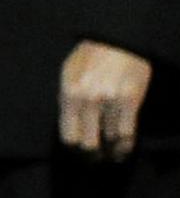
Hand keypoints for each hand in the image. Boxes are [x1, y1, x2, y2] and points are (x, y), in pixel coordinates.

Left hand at [60, 38, 152, 161]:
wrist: (116, 40)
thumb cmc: (90, 56)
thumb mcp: (68, 74)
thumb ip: (67, 99)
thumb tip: (68, 125)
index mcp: (69, 94)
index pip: (68, 136)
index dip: (74, 148)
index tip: (79, 152)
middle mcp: (87, 100)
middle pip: (87, 144)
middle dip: (92, 154)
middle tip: (96, 158)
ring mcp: (110, 101)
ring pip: (109, 140)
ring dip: (111, 150)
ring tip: (111, 154)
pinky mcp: (130, 101)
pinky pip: (127, 133)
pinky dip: (126, 145)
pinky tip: (123, 148)